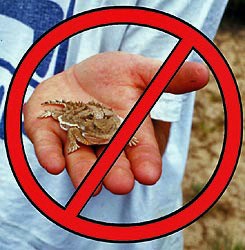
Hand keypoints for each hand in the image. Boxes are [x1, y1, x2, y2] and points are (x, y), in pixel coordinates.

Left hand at [24, 52, 208, 194]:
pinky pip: (47, 144)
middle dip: (115, 172)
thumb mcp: (139, 71)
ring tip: (90, 185)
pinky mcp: (47, 132)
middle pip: (110, 159)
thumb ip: (166, 77)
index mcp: (127, 129)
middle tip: (121, 184)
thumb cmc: (113, 76)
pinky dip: (49, 154)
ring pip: (79, 159)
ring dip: (84, 172)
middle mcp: (102, 141)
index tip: (149, 174)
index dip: (145, 160)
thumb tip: (204, 73)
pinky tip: (53, 165)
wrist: (78, 77)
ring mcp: (73, 138)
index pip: (140, 148)